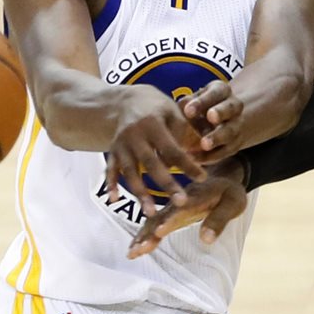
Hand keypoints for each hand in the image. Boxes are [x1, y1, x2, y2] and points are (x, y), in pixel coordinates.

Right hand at [105, 87, 207, 216]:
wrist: (125, 100)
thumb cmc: (156, 108)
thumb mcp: (172, 110)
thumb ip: (185, 131)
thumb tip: (200, 153)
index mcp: (153, 123)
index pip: (172, 148)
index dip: (187, 163)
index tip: (202, 177)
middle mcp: (134, 135)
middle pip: (151, 163)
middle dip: (166, 183)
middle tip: (181, 201)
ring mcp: (121, 144)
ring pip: (130, 171)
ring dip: (140, 192)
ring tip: (151, 212)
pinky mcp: (112, 151)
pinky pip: (110, 169)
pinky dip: (110, 184)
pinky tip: (114, 199)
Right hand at [127, 159, 248, 258]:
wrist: (222, 178)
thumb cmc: (229, 193)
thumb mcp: (233, 204)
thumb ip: (219, 220)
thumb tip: (206, 240)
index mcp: (196, 196)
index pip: (181, 209)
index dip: (170, 220)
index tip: (159, 231)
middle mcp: (179, 201)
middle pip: (161, 216)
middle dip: (149, 233)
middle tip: (139, 248)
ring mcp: (172, 207)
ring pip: (153, 221)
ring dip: (142, 236)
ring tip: (132, 253)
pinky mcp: (169, 213)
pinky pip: (153, 224)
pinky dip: (143, 235)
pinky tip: (133, 249)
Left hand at [181, 80, 245, 162]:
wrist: (217, 121)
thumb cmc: (198, 108)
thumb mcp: (192, 101)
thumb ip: (185, 105)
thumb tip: (177, 111)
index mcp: (222, 91)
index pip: (215, 93)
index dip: (203, 101)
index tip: (188, 111)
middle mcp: (233, 106)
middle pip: (231, 108)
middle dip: (221, 112)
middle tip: (211, 118)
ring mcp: (236, 126)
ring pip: (231, 131)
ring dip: (218, 137)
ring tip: (204, 144)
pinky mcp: (235, 144)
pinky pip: (226, 150)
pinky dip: (212, 155)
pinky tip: (196, 158)